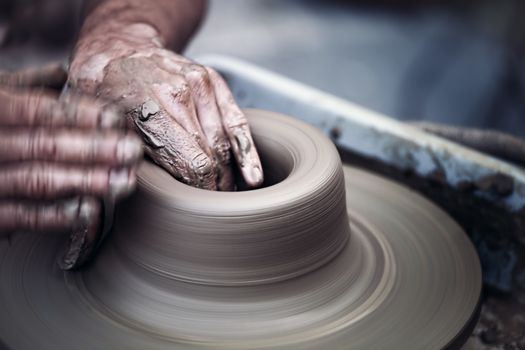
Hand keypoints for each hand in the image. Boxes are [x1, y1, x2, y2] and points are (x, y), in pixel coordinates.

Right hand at [0, 87, 141, 267]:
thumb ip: (21, 86)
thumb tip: (62, 71)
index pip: (38, 111)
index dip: (78, 115)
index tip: (115, 119)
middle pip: (45, 145)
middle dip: (93, 149)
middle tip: (131, 152)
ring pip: (38, 180)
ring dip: (85, 181)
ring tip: (123, 182)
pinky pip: (21, 215)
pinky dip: (56, 215)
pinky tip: (89, 210)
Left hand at [69, 23, 262, 189]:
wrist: (118, 50)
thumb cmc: (105, 93)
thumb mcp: (101, 130)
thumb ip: (128, 162)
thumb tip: (154, 198)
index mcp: (148, 109)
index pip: (193, 164)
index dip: (202, 193)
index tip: (201, 209)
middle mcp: (177, 94)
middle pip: (212, 156)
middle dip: (215, 188)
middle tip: (213, 207)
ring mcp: (199, 85)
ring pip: (225, 143)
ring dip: (229, 174)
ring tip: (226, 194)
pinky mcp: (213, 81)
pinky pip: (237, 122)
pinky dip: (247, 152)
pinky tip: (254, 176)